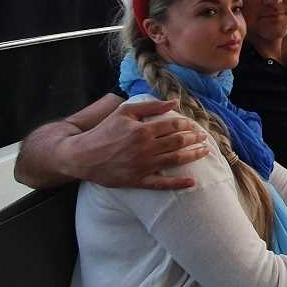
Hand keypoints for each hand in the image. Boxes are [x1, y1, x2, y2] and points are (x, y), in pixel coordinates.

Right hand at [63, 99, 208, 189]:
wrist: (82, 156)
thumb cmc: (104, 131)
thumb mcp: (124, 112)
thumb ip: (150, 105)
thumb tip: (174, 101)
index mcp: (142, 130)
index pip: (173, 126)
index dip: (187, 125)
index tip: (194, 125)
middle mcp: (145, 148)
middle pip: (178, 142)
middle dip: (194, 139)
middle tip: (204, 137)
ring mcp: (142, 166)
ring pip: (175, 160)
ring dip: (193, 156)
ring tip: (205, 152)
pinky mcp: (138, 181)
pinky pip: (161, 184)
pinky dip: (178, 183)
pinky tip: (192, 182)